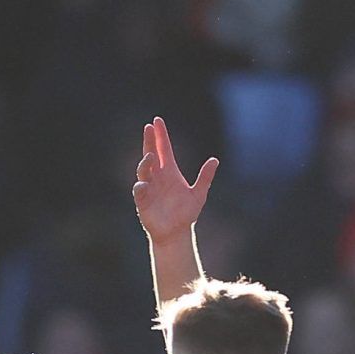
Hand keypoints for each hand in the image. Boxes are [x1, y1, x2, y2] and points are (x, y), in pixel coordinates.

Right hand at [132, 116, 216, 244]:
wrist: (176, 233)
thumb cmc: (186, 213)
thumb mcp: (199, 194)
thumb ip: (205, 177)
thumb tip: (215, 160)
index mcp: (169, 171)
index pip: (164, 149)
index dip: (161, 135)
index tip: (157, 121)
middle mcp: (157, 176)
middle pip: (151, 154)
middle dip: (149, 141)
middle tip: (149, 128)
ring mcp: (149, 188)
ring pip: (143, 170)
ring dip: (146, 162)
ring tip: (151, 156)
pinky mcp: (143, 201)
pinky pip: (139, 191)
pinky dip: (141, 186)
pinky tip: (144, 184)